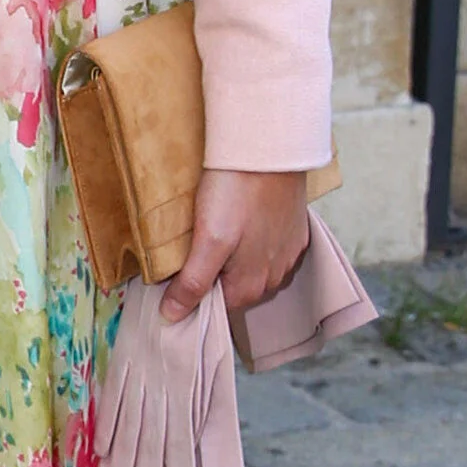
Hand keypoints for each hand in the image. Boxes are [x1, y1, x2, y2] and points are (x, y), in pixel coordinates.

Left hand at [162, 167, 310, 322]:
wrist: (271, 148)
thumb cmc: (237, 192)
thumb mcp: (208, 240)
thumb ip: (193, 282)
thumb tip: (172, 317)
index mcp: (252, 285)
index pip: (215, 306)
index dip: (192, 291)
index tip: (176, 270)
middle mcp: (275, 276)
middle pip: (235, 288)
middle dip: (214, 274)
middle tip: (193, 245)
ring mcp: (288, 252)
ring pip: (252, 267)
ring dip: (234, 257)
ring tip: (217, 229)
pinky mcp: (294, 229)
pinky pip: (270, 247)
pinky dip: (253, 240)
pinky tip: (241, 220)